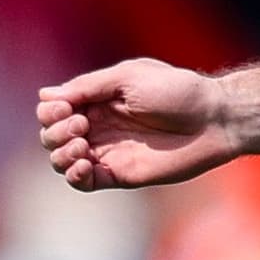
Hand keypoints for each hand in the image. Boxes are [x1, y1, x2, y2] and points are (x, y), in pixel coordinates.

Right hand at [38, 59, 240, 190]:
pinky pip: (84, 182)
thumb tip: (45, 95)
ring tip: (83, 145)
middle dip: (55, 132)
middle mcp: (98, 126)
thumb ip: (89, 86)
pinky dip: (73, 176)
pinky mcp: (120, 174)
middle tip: (82, 125)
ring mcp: (108, 151)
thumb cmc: (178, 91)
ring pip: (61, 160)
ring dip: (60, 154)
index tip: (68, 108)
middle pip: (51, 135)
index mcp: (97, 100)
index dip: (51, 111)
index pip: (53, 109)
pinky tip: (83, 165)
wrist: (214, 119)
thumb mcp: (129, 77)